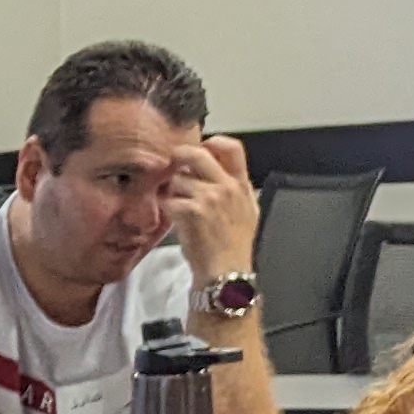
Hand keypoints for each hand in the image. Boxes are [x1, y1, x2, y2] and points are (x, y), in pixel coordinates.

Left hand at [165, 132, 258, 279]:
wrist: (227, 271)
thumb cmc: (233, 246)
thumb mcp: (245, 211)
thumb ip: (233, 189)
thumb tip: (216, 172)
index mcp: (242, 185)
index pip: (232, 148)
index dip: (212, 142)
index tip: (201, 147)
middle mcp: (227, 187)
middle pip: (198, 154)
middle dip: (180, 156)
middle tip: (172, 164)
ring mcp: (209, 198)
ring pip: (178, 180)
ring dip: (173, 191)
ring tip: (180, 207)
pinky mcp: (191, 211)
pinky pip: (169, 200)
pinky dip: (167, 209)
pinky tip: (175, 219)